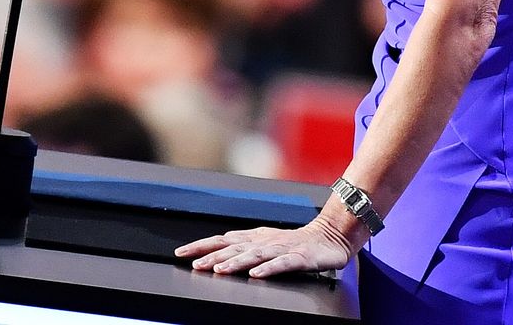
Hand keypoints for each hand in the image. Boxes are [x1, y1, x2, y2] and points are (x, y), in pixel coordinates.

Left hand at [175, 217, 356, 278]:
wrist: (331, 236)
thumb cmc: (296, 243)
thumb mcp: (266, 242)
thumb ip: (243, 247)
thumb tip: (215, 253)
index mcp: (255, 237)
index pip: (223, 240)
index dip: (202, 245)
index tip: (181, 253)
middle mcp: (266, 241)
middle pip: (235, 247)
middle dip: (214, 255)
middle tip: (195, 265)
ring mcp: (283, 248)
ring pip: (256, 255)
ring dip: (237, 262)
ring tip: (220, 269)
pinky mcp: (300, 257)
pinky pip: (283, 264)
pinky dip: (269, 268)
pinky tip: (256, 275)